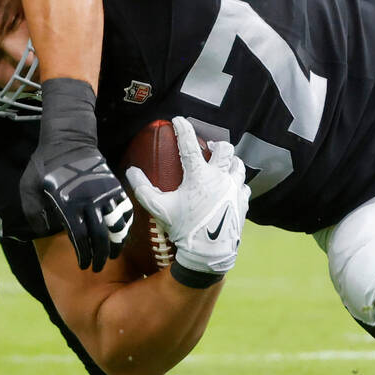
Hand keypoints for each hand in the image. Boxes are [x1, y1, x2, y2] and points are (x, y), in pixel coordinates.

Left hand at [19, 78, 132, 271]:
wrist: (68, 138)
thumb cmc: (44, 164)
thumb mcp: (28, 186)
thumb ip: (33, 211)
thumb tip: (44, 231)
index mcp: (68, 204)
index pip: (79, 237)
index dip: (83, 254)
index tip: (83, 266)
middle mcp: (89, 201)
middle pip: (99, 236)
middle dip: (99, 255)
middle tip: (97, 267)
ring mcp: (104, 193)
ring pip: (116, 225)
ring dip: (115, 243)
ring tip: (112, 255)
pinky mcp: (114, 186)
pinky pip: (124, 210)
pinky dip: (125, 225)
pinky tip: (122, 235)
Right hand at [125, 117, 247, 277]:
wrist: (209, 254)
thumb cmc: (183, 229)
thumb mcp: (159, 209)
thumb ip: (143, 189)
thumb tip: (131, 171)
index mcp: (198, 176)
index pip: (189, 145)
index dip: (183, 129)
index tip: (178, 119)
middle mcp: (219, 178)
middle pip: (225, 150)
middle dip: (218, 144)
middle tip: (210, 147)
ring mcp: (234, 190)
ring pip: (239, 165)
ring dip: (231, 162)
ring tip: (223, 165)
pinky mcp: (243, 202)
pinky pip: (244, 186)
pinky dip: (237, 182)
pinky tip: (231, 187)